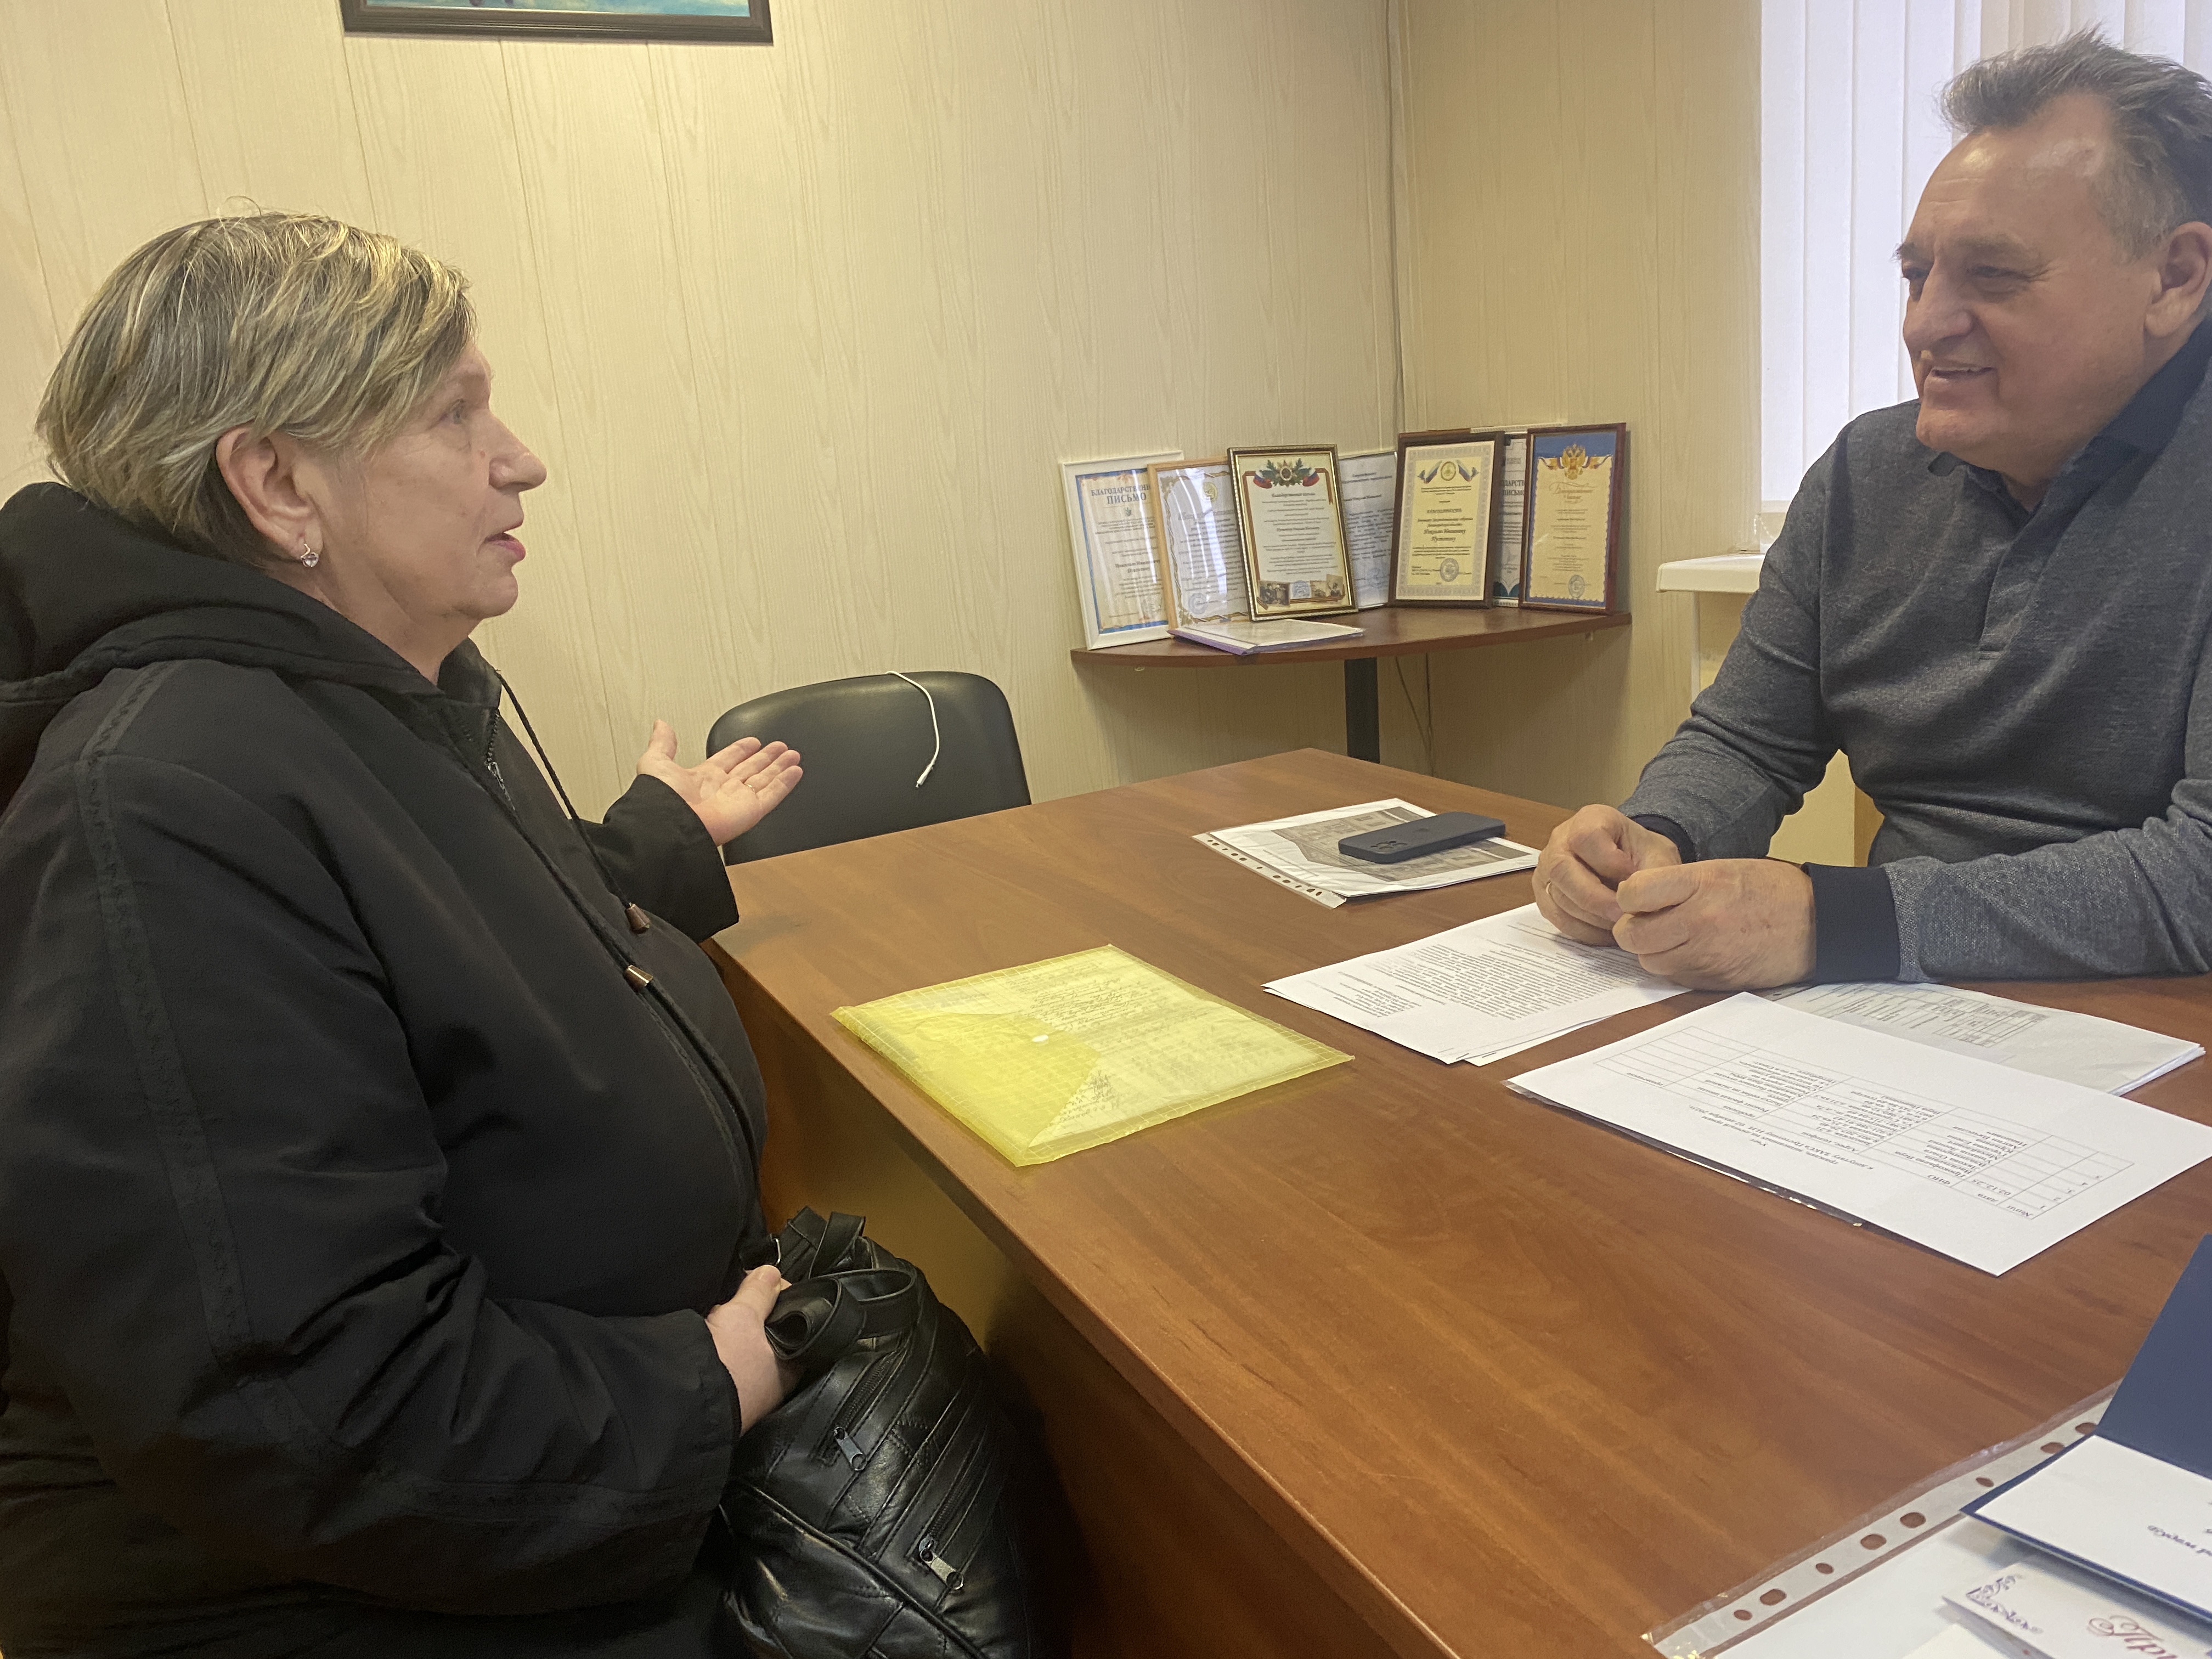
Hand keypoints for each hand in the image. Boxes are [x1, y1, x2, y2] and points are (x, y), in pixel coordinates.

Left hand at [637, 721, 802, 846]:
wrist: (670, 827)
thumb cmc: (660, 801)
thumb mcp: (654, 763)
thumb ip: (662, 744)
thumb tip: (661, 724)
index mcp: (701, 778)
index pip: (727, 760)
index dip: (740, 750)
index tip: (752, 742)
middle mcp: (721, 790)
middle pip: (750, 769)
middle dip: (765, 757)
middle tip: (780, 747)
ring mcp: (738, 801)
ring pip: (764, 779)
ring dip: (779, 767)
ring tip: (793, 755)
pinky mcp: (751, 811)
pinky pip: (773, 794)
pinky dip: (786, 783)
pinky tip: (795, 771)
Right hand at [706, 1263, 800, 1434]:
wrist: (680, 1405)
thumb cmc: (724, 1368)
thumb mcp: (743, 1315)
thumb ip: (759, 1291)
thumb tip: (770, 1273)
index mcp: (790, 1365)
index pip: (792, 1319)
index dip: (776, 1294)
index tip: (759, 1280)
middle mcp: (772, 1383)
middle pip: (765, 1332)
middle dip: (748, 1312)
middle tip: (731, 1300)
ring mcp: (746, 1391)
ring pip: (741, 1347)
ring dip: (728, 1330)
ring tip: (713, 1320)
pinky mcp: (721, 1395)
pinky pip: (722, 1361)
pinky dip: (714, 1347)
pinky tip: (703, 1338)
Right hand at [1535, 804, 1683, 945]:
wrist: (1632, 862)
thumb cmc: (1641, 854)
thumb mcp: (1658, 855)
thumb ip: (1655, 875)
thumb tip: (1643, 906)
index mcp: (1589, 819)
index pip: (1584, 838)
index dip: (1608, 862)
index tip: (1632, 879)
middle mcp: (1560, 841)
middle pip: (1562, 869)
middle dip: (1595, 899)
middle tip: (1623, 916)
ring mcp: (1547, 869)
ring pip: (1558, 898)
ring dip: (1592, 918)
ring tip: (1621, 925)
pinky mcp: (1546, 896)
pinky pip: (1558, 919)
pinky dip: (1584, 931)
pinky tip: (1607, 933)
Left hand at [1612, 859, 1815, 988]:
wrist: (1817, 923)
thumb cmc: (1769, 890)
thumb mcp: (1721, 869)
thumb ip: (1675, 883)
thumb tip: (1633, 898)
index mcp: (1700, 885)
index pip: (1631, 895)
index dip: (1628, 897)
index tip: (1637, 896)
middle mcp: (1699, 921)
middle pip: (1631, 935)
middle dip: (1633, 928)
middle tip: (1650, 920)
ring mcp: (1707, 955)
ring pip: (1649, 961)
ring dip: (1654, 950)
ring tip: (1677, 934)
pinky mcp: (1714, 981)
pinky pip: (1674, 977)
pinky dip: (1676, 966)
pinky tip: (1695, 951)